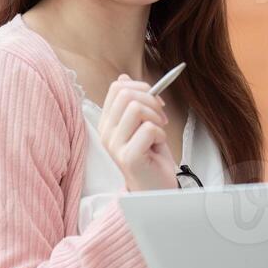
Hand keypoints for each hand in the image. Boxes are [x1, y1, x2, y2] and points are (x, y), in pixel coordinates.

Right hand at [99, 74, 177, 191]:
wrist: (156, 189)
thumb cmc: (151, 157)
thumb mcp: (142, 125)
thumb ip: (133, 103)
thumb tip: (124, 78)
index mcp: (108, 123)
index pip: (117, 88)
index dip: (141, 88)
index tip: (155, 103)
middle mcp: (106, 133)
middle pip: (125, 93)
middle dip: (151, 100)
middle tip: (160, 117)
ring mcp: (115, 145)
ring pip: (136, 108)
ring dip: (156, 118)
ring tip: (159, 133)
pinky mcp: (128, 157)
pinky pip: (148, 129)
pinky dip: (161, 134)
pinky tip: (157, 146)